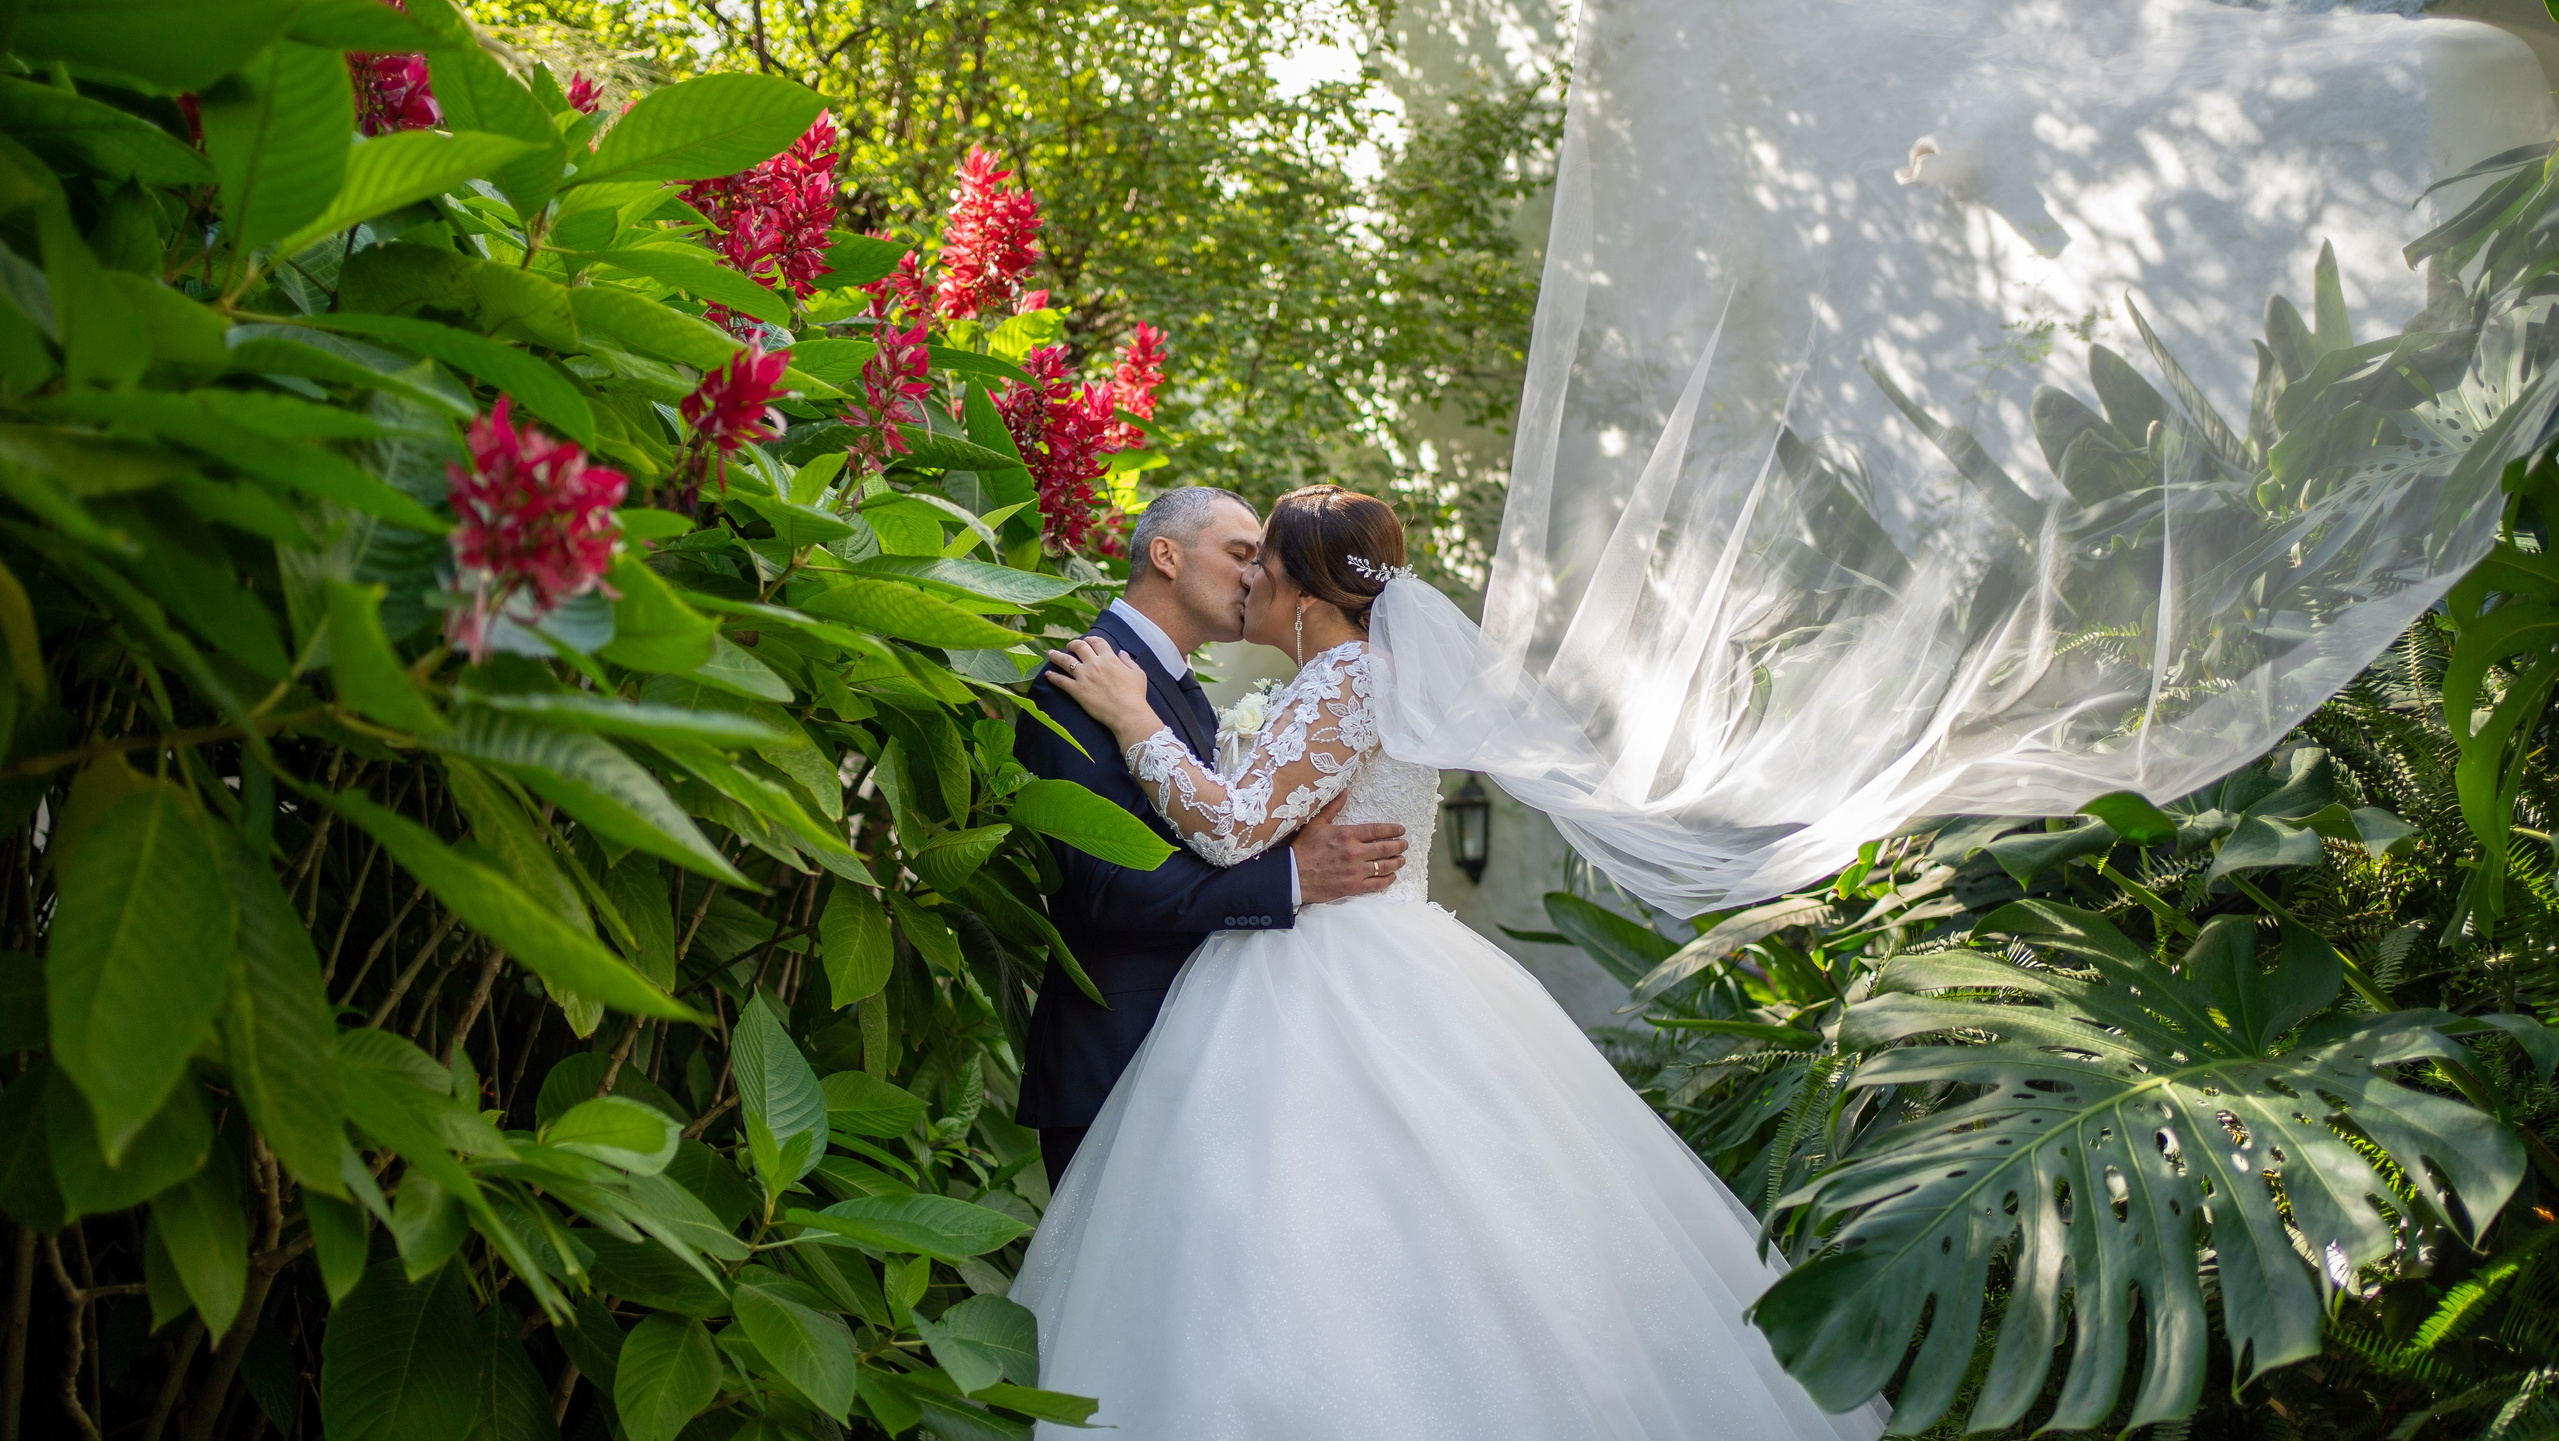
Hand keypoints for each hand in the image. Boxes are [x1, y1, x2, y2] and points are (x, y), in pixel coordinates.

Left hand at [1045, 637, 1156, 741]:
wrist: (1127, 713)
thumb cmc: (1135, 695)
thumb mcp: (1138, 674)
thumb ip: (1129, 661)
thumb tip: (1122, 653)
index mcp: (1109, 658)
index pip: (1097, 642)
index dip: (1090, 639)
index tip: (1086, 640)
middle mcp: (1095, 664)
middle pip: (1079, 647)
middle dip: (1072, 644)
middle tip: (1068, 645)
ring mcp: (1084, 676)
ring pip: (1065, 660)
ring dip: (1056, 655)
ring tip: (1050, 653)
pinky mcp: (1077, 690)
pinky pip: (1061, 681)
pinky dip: (1052, 676)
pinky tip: (1047, 674)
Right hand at [1290, 792, 1407, 903]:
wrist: (1293, 875)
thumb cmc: (1303, 849)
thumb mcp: (1316, 824)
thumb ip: (1333, 807)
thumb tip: (1344, 791)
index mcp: (1347, 834)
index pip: (1377, 830)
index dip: (1392, 830)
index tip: (1401, 830)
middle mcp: (1355, 852)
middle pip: (1386, 848)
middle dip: (1399, 846)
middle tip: (1405, 844)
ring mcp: (1356, 870)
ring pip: (1385, 866)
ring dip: (1397, 862)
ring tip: (1401, 860)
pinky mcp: (1354, 886)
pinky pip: (1377, 884)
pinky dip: (1388, 880)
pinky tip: (1392, 876)